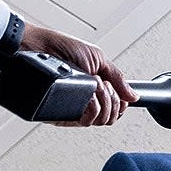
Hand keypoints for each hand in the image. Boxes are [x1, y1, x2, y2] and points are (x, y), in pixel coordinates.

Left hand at [20, 21, 138, 126]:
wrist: (36, 47)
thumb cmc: (61, 48)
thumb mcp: (97, 58)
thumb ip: (117, 77)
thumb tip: (133, 96)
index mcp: (94, 91)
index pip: (115, 109)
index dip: (121, 103)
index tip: (119, 91)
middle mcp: (84, 102)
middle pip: (111, 117)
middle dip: (114, 100)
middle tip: (104, 84)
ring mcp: (73, 109)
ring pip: (100, 122)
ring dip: (105, 102)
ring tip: (96, 85)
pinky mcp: (60, 114)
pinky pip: (84, 122)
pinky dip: (93, 109)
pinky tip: (90, 96)